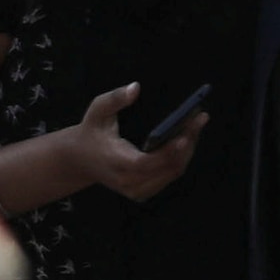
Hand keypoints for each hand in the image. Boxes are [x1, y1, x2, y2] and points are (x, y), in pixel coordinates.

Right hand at [44, 81, 206, 201]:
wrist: (80, 160)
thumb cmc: (91, 132)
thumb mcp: (97, 111)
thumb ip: (114, 99)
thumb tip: (135, 88)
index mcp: (115, 163)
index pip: (146, 163)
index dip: (168, 151)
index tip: (185, 134)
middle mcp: (128, 182)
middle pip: (167, 167)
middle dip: (187, 142)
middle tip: (199, 118)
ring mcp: (137, 190)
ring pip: (173, 172)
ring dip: (188, 149)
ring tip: (197, 124)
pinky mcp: (145, 191)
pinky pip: (170, 175)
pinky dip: (181, 157)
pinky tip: (188, 137)